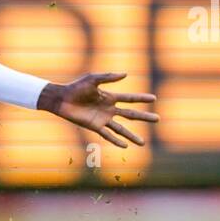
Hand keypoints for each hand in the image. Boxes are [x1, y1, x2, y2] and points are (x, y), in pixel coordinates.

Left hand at [38, 72, 158, 147]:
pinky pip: (107, 135)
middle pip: (130, 115)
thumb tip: (126, 74)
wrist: (62, 99)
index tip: (154, 99)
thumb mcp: (93, 79)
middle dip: (144, 117)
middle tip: (158, 119)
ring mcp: (103, 119)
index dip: (141, 99)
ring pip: (121, 129)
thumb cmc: (76, 87)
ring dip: (132, 136)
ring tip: (142, 143)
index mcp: (110, 97)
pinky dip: (116, 140)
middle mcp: (109, 109)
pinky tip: (125, 146)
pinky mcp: (94, 126)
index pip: (130, 99)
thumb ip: (108, 77)